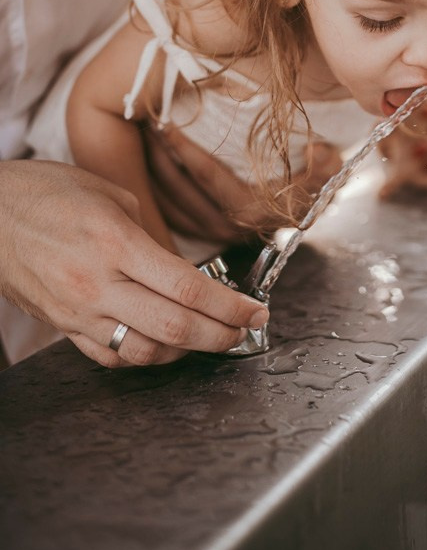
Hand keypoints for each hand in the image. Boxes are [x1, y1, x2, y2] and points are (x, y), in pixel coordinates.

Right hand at [0, 160, 268, 367]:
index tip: (256, 312)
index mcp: (115, 243)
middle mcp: (97, 284)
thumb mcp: (109, 193)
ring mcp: (77, 312)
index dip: (229, 306)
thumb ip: (149, 234)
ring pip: (144, 352)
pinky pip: (110, 357)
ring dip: (185, 352)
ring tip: (209, 338)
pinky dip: (144, 357)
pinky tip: (163, 344)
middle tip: (244, 331)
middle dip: (221, 336)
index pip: (187, 287)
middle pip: (174, 328)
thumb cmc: (46, 192)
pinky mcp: (61, 328)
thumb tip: (182, 267)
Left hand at [146, 126, 343, 237]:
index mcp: (252, 210)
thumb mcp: (324, 164)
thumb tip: (318, 150)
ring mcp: (213, 233)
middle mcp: (229, 227)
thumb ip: (323, 161)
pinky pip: (168, 212)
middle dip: (160, 155)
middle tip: (147, 123)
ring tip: (143, 137)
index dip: (184, 149)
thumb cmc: (310, 177)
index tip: (166, 121)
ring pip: (169, 203)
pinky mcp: (202, 233)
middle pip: (180, 189)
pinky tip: (148, 161)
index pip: (208, 176)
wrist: (308, 202)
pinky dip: (155, 188)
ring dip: (152, 170)